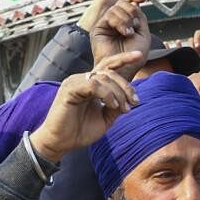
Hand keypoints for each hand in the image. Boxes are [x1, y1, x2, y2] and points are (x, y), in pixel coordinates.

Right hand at [30, 51, 144, 162]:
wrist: (61, 144)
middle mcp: (81, 80)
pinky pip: (93, 85)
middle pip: (109, 72)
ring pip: (103, 78)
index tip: (139, 56)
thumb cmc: (80, 132)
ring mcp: (74, 83)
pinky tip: (112, 105)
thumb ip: (117, 106)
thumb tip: (130, 98)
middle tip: (134, 102)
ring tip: (123, 108)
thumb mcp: (105, 118)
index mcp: (90, 84)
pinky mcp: (69, 90)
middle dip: (126, 86)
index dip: (123, 59)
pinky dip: (106, 94)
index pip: (107, 66)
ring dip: (118, 93)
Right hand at [90, 0, 149, 80]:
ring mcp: (106, 25)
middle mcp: (115, 22)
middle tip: (135, 25)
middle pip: (122, 2)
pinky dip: (120, 22)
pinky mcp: (98, 29)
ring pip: (115, 8)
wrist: (125, 69)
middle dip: (132, 10)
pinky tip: (125, 32)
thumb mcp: (143, 33)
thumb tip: (135, 2)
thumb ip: (139, 17)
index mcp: (126, 21)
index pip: (128, 2)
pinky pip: (109, 16)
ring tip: (129, 33)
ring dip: (127, 19)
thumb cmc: (135, 56)